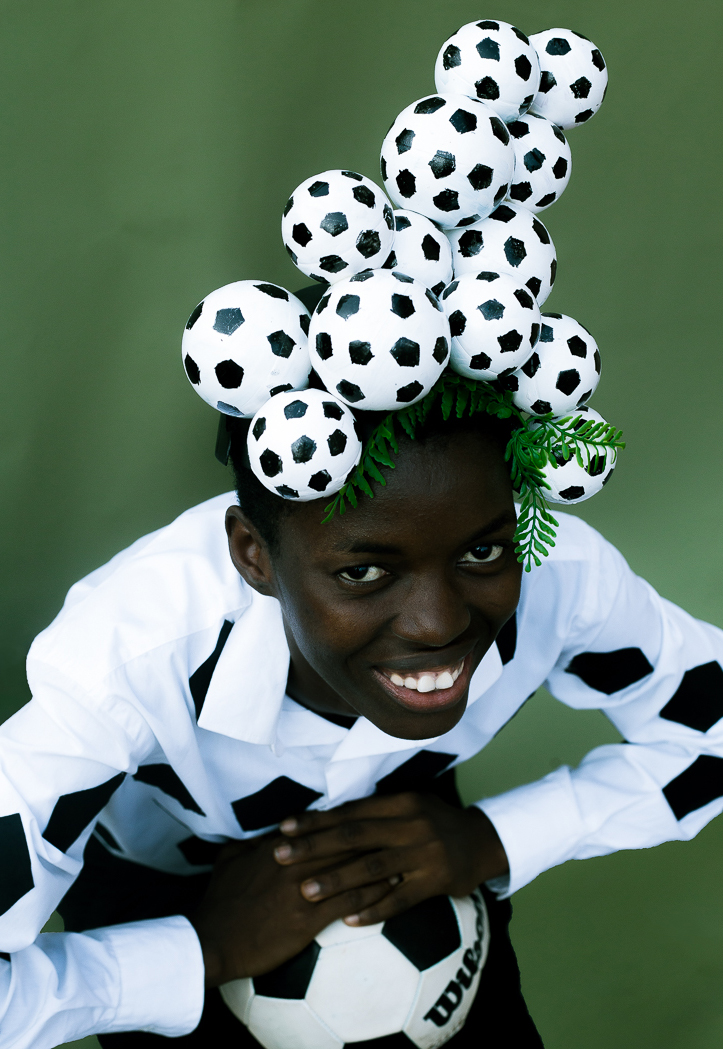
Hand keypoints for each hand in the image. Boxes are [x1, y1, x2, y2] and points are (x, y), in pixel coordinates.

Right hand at [189, 833, 397, 987]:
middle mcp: (295, 862)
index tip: (370, 815)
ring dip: (379, 860)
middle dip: (371, 834)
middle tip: (396, 830)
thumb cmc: (219, 902)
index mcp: (277, 846)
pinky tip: (391, 890)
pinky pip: (349, 901)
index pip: (320, 826)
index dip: (347, 820)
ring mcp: (303, 889)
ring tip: (402, 856)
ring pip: (350, 867)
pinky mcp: (308, 919)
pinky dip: (373, 892)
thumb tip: (268, 834)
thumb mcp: (229, 859)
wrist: (211, 941)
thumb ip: (250, 843)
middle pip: (342, 841)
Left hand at [273, 792, 508, 925]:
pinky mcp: (436, 881)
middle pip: (354, 835)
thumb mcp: (409, 807)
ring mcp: (424, 853)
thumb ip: (375, 813)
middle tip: (280, 857)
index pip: (350, 811)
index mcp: (400, 802)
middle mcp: (411, 824)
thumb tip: (327, 818)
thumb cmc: (435, 824)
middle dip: (314, 846)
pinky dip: (373, 910)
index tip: (283, 828)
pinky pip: (399, 899)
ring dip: (336, 880)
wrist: (483, 842)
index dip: (316, 820)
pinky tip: (347, 921)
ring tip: (305, 892)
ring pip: (372, 868)